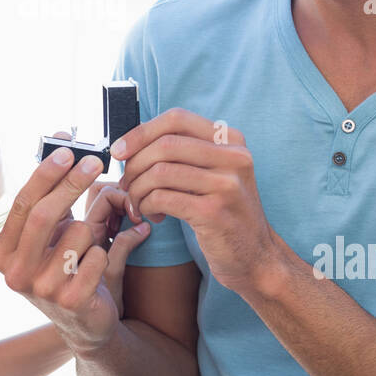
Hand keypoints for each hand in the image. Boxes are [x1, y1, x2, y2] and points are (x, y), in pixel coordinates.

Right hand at [0, 143, 150, 355]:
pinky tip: (96, 268)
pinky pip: (96, 257)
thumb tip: (64, 139)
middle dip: (71, 183)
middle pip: (43, 215)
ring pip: (76, 234)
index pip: (22, 204)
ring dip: (93, 232)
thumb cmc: (67, 266)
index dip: (46, 174)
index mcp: (3, 253)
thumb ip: (53, 189)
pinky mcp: (70, 302)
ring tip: (89, 247)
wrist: (87, 322)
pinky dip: (103, 253)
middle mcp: (14, 274)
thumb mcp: (54, 230)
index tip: (68, 150)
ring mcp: (40, 291)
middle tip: (95, 162)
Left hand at [112, 108, 277, 296]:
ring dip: (137, 189)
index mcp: (231, 140)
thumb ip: (185, 152)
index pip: (177, 118)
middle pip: (164, 144)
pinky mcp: (214, 212)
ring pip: (159, 172)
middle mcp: (234, 157)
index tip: (120, 151)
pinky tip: (152, 216)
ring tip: (139, 203)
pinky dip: (146, 206)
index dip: (141, 132)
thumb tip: (132, 141)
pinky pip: (162, 198)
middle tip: (126, 184)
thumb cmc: (223, 212)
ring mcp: (226, 184)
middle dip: (134, 165)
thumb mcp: (215, 172)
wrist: (256, 256)